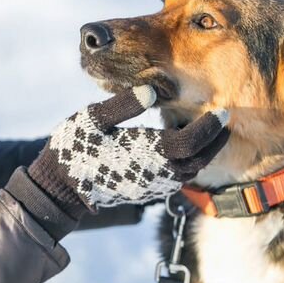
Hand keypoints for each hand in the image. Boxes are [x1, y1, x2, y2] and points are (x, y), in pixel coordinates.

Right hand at [28, 86, 228, 211]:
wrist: (59, 187)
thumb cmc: (74, 147)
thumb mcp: (93, 119)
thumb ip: (124, 104)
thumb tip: (152, 89)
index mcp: (145, 154)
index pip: (191, 142)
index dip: (209, 128)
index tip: (222, 111)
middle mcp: (155, 174)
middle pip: (198, 159)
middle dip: (215, 139)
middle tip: (224, 118)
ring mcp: (152, 187)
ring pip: (191, 171)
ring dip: (205, 152)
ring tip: (211, 130)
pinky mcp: (147, 193)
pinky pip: (179, 178)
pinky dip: (190, 161)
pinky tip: (187, 145)